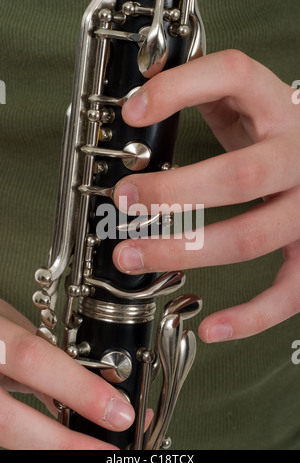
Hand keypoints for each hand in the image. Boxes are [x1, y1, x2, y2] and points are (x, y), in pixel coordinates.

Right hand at [0, 299, 134, 449]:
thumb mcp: (11, 327)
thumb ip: (40, 355)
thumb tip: (83, 383)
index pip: (33, 360)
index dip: (78, 389)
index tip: (117, 411)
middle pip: (10, 421)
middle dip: (64, 444)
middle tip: (108, 453)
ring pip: (5, 436)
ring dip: (52, 447)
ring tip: (90, 450)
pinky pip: (2, 434)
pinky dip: (34, 441)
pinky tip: (60, 441)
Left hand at [112, 50, 299, 342]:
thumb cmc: (273, 135)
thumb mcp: (246, 104)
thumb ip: (204, 95)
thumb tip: (138, 103)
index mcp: (279, 110)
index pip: (234, 78)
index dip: (180, 89)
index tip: (131, 111)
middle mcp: (299, 157)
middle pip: (239, 177)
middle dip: (174, 193)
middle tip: (124, 200)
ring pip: (252, 238)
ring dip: (186, 252)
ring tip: (132, 257)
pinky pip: (289, 292)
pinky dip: (250, 317)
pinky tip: (210, 327)